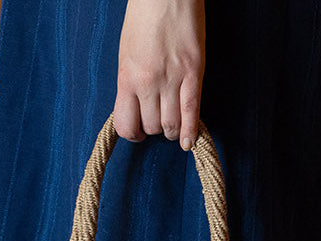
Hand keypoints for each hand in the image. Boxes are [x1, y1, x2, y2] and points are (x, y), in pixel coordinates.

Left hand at [114, 0, 204, 149]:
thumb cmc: (144, 18)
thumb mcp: (126, 54)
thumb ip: (129, 83)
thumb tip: (135, 108)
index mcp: (127, 78)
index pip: (125, 125)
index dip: (132, 134)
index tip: (137, 133)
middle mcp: (148, 83)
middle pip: (150, 127)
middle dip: (154, 129)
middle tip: (158, 121)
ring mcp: (172, 78)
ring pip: (170, 125)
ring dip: (171, 130)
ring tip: (173, 126)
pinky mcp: (194, 72)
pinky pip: (192, 111)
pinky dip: (191, 131)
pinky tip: (189, 141)